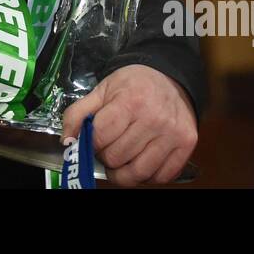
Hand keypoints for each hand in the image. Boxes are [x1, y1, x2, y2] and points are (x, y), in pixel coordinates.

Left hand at [61, 64, 197, 186]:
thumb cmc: (134, 84)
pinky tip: (141, 162)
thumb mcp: (102, 90)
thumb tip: (67, 141)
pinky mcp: (187, 145)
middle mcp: (154, 118)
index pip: (100, 137)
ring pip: (138, 172)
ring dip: (123, 172)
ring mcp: (172, 133)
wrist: (170, 77)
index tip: (94, 139)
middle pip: (117, 157)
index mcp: (130, 101)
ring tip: (121, 160)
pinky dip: (147, 176)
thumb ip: (78, 113)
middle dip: (106, 156)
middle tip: (109, 147)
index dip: (91, 142)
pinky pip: (162, 176)